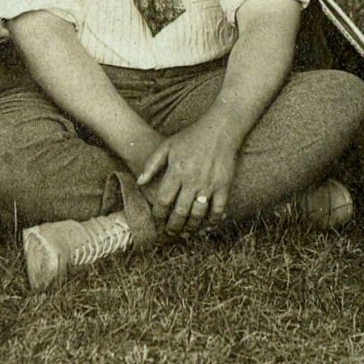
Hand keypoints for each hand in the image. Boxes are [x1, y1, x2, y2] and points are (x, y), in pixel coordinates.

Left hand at [136, 115, 241, 235]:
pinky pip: (218, 210)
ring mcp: (209, 184)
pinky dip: (212, 222)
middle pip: (180, 212)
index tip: (157, 220)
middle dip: (173, 227)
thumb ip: (151, 165)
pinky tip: (205, 227)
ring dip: (190, 228)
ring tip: (184, 234)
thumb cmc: (191, 137)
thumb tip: (139, 183)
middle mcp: (192, 180)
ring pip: (198, 214)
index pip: (163, 200)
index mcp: (177, 171)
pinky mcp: (224, 186)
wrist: (219, 129)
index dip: (158, 214)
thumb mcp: (167, 146)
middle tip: (169, 234)